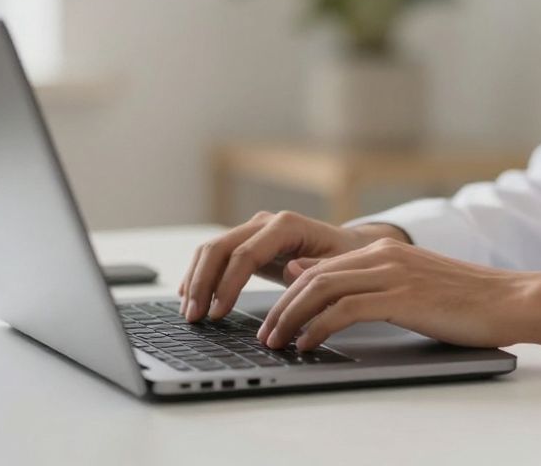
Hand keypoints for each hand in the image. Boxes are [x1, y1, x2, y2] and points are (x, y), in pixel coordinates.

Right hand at [177, 211, 406, 321]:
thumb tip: (290, 269)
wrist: (350, 247)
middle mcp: (266, 223)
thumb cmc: (348, 259)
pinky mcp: (248, 243)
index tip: (218, 312)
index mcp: (287, 226)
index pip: (246, 253)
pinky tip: (191, 296)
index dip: (228, 284)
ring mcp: (254, 231)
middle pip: (220, 247)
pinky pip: (216, 255)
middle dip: (203, 283)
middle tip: (194, 317)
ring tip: (189, 312)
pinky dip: (200, 275)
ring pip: (212, 249)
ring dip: (196, 280)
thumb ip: (318, 269)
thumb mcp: (342, 266)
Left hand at [256, 238, 540, 352]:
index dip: (289, 291)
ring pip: (322, 289)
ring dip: (292, 317)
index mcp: (385, 249)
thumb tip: (323, 285)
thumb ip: (371, 283)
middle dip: (282, 307)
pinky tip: (308, 345)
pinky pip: (345, 309)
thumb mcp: (412, 285)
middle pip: (312, 275)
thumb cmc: (466, 301)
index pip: (320, 265)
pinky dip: (319, 327)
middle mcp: (384, 254)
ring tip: (277, 342)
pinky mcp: (402, 295)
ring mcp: (393, 272)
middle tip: (265, 334)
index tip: (273, 316)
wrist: (511, 299)